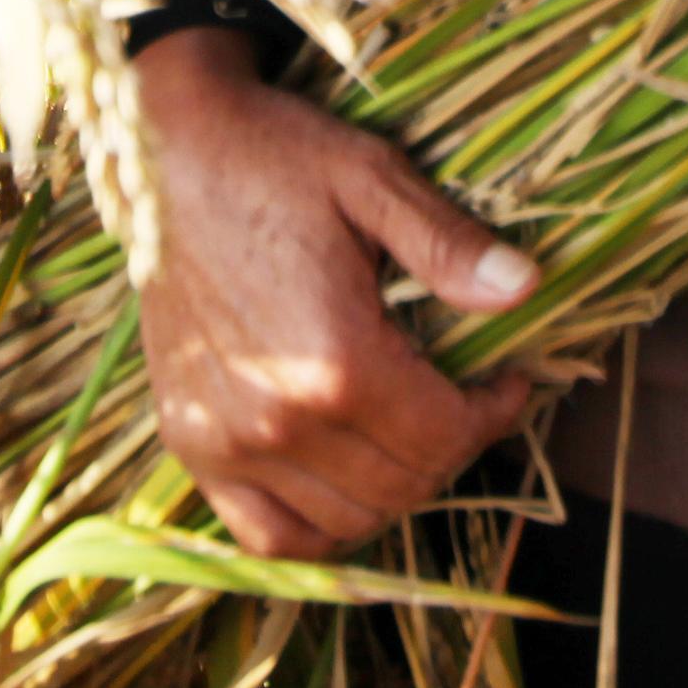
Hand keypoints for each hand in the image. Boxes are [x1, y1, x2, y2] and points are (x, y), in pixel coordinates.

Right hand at [130, 28, 541, 555]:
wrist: (161, 155)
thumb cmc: (273, 159)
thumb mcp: (372, 179)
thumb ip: (448, 244)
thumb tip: (526, 287)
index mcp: (335, 360)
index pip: (447, 435)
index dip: (495, 412)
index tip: (507, 377)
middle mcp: (278, 419)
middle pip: (405, 485)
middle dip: (454, 446)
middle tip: (464, 398)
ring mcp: (226, 441)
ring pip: (348, 520)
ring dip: (397, 485)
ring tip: (411, 428)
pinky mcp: (190, 444)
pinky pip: (269, 532)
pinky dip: (319, 525)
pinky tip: (345, 478)